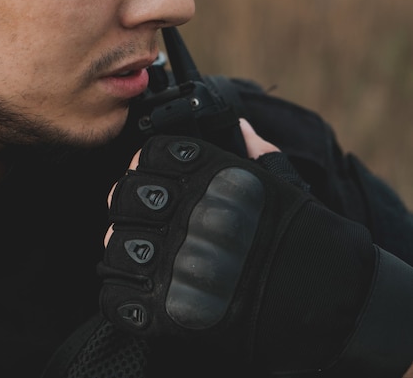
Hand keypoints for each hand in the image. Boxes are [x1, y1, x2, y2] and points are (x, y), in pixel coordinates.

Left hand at [98, 135, 375, 373]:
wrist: (320, 296)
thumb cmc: (297, 235)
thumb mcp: (278, 180)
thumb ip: (251, 149)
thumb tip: (238, 125)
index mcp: (212, 177)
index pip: (147, 156)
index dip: (146, 170)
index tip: (153, 183)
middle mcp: (191, 214)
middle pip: (125, 197)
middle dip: (131, 211)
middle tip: (147, 226)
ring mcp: (177, 263)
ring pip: (116, 246)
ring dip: (126, 255)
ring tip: (149, 262)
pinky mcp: (168, 311)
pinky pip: (116, 297)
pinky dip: (122, 296)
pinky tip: (142, 294)